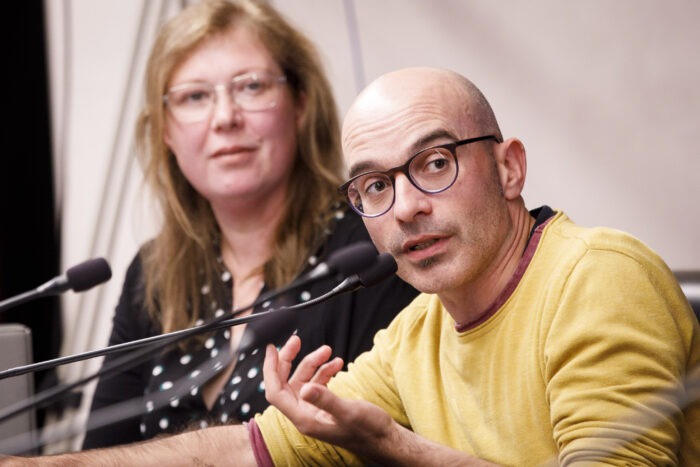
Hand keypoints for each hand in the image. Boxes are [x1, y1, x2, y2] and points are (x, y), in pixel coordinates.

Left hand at [263, 336, 395, 455]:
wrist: (384, 439)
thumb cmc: (368, 431)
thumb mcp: (348, 412)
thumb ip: (326, 400)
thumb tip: (305, 388)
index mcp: (304, 419)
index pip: (275, 392)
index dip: (270, 370)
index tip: (272, 350)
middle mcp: (305, 414)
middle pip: (286, 382)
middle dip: (290, 359)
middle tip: (296, 341)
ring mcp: (315, 409)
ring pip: (304, 379)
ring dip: (314, 363)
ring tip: (328, 350)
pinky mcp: (325, 405)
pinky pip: (318, 383)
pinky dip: (325, 371)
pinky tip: (336, 363)